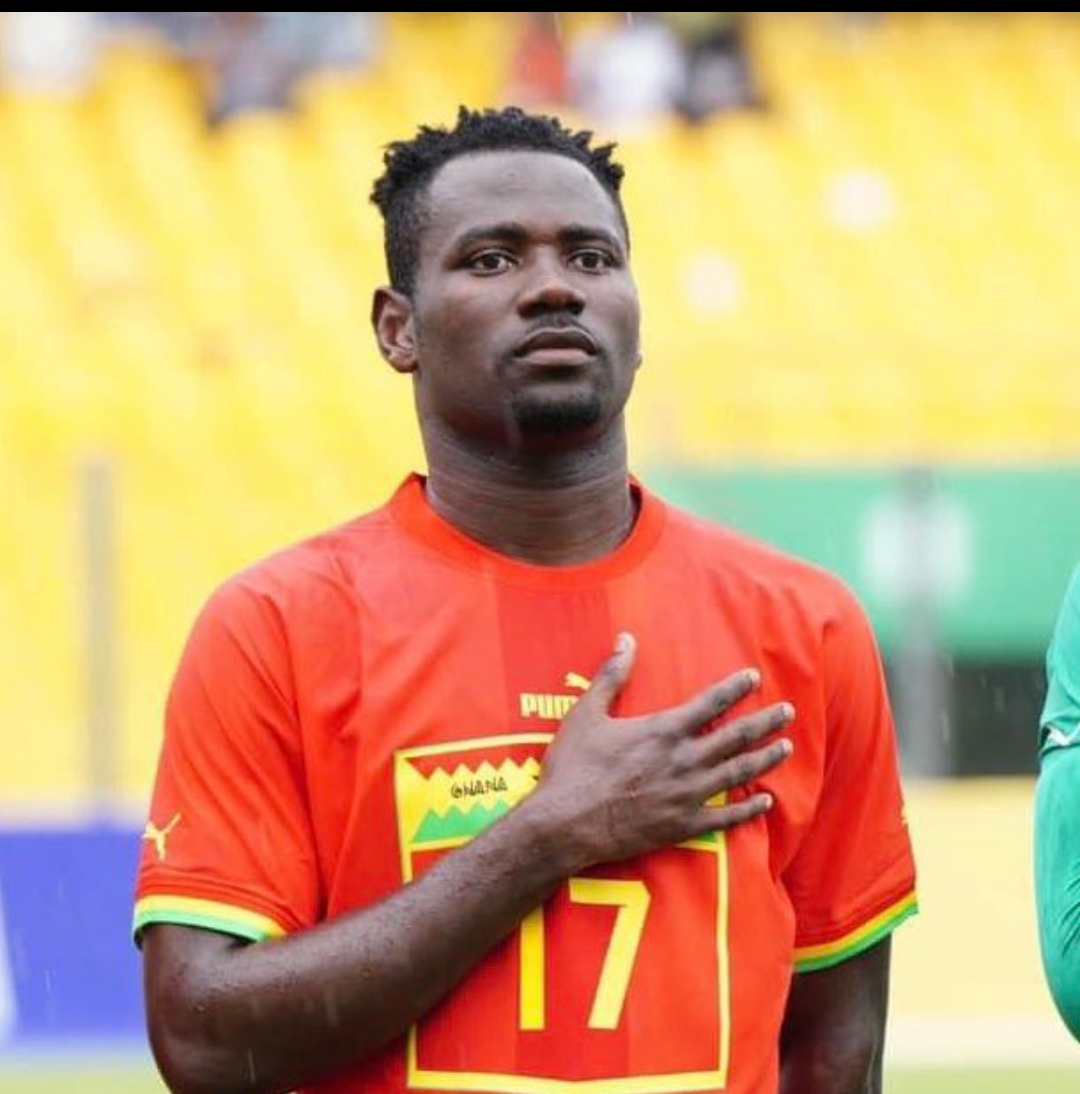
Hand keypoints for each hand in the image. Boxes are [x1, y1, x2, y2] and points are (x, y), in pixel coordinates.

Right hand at [532, 633, 792, 871]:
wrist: (566, 823)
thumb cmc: (572, 766)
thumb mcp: (586, 713)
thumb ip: (611, 675)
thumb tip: (627, 639)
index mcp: (664, 730)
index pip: (710, 703)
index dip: (735, 688)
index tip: (754, 677)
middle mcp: (684, 759)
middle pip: (736, 736)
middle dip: (765, 722)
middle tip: (788, 712)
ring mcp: (688, 794)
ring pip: (739, 773)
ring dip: (765, 758)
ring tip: (785, 748)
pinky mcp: (683, 825)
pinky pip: (726, 818)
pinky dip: (749, 810)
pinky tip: (766, 803)